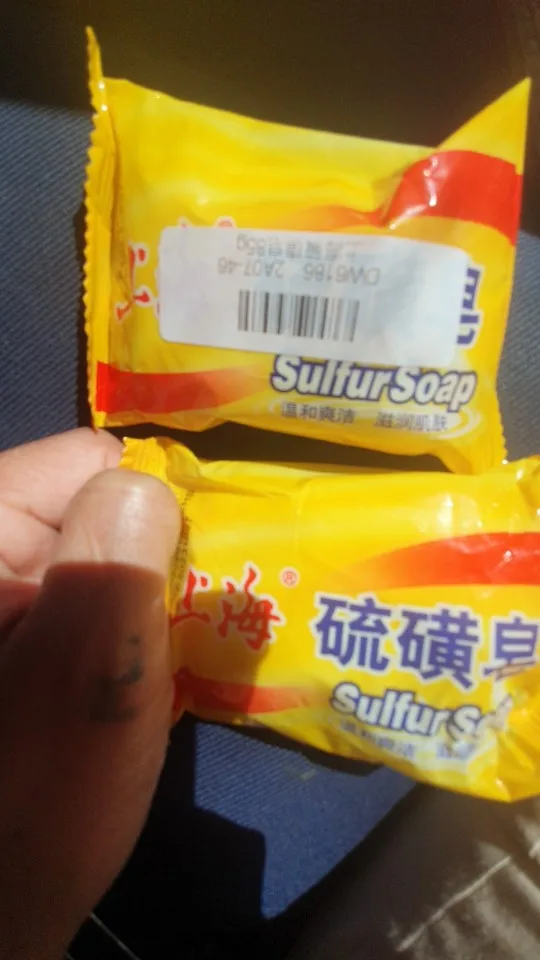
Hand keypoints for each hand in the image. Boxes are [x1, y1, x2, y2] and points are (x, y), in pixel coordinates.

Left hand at [0, 429, 179, 958]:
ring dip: (143, 595)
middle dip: (152, 556)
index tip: (193, 574)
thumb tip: (148, 481)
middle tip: (186, 623)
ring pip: (96, 552)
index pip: (87, 461)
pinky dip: (122, 626)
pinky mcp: (16, 635)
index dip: (153, 507)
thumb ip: (113, 560)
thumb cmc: (34, 800)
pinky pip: (83, 596)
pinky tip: (140, 674)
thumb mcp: (86, 675)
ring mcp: (1, 596)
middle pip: (92, 503)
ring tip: (170, 652)